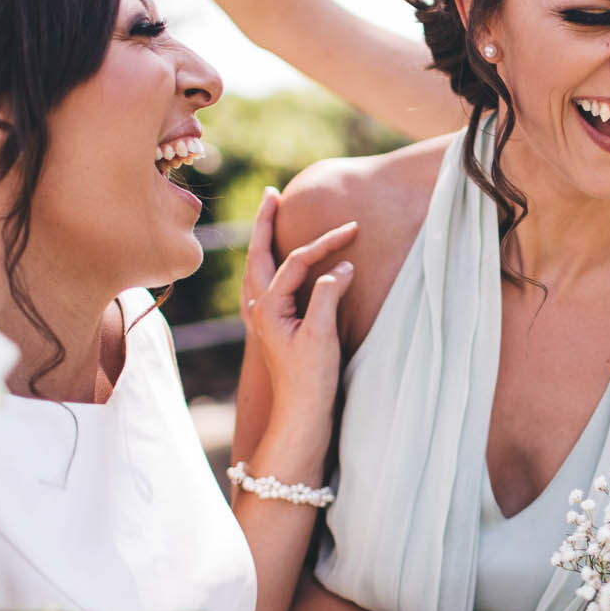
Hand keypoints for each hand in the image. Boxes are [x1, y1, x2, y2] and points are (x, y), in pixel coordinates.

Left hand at [242, 186, 355, 455]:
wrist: (300, 415)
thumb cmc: (311, 379)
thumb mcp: (321, 336)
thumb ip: (328, 296)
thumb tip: (341, 267)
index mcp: (268, 307)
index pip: (296, 261)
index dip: (324, 244)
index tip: (353, 230)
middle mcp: (259, 309)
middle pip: (258, 255)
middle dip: (264, 223)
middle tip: (271, 194)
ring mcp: (262, 319)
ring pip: (257, 269)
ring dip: (263, 242)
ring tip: (267, 219)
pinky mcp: (271, 329)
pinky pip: (263, 286)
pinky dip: (267, 266)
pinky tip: (271, 268)